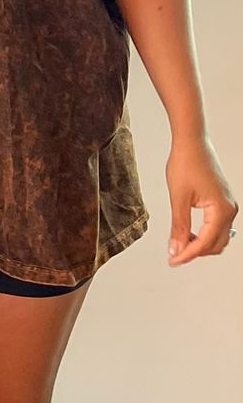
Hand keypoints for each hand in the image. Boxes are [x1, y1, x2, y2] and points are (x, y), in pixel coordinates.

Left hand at [165, 134, 238, 264]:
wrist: (192, 141)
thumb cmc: (186, 163)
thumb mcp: (179, 198)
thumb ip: (179, 227)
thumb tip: (176, 250)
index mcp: (222, 210)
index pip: (205, 243)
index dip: (187, 255)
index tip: (172, 261)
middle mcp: (230, 209)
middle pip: (216, 245)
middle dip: (195, 252)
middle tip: (174, 255)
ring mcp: (229, 205)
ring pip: (218, 237)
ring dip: (200, 244)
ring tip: (179, 243)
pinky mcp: (224, 201)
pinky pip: (217, 226)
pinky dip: (204, 234)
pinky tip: (188, 232)